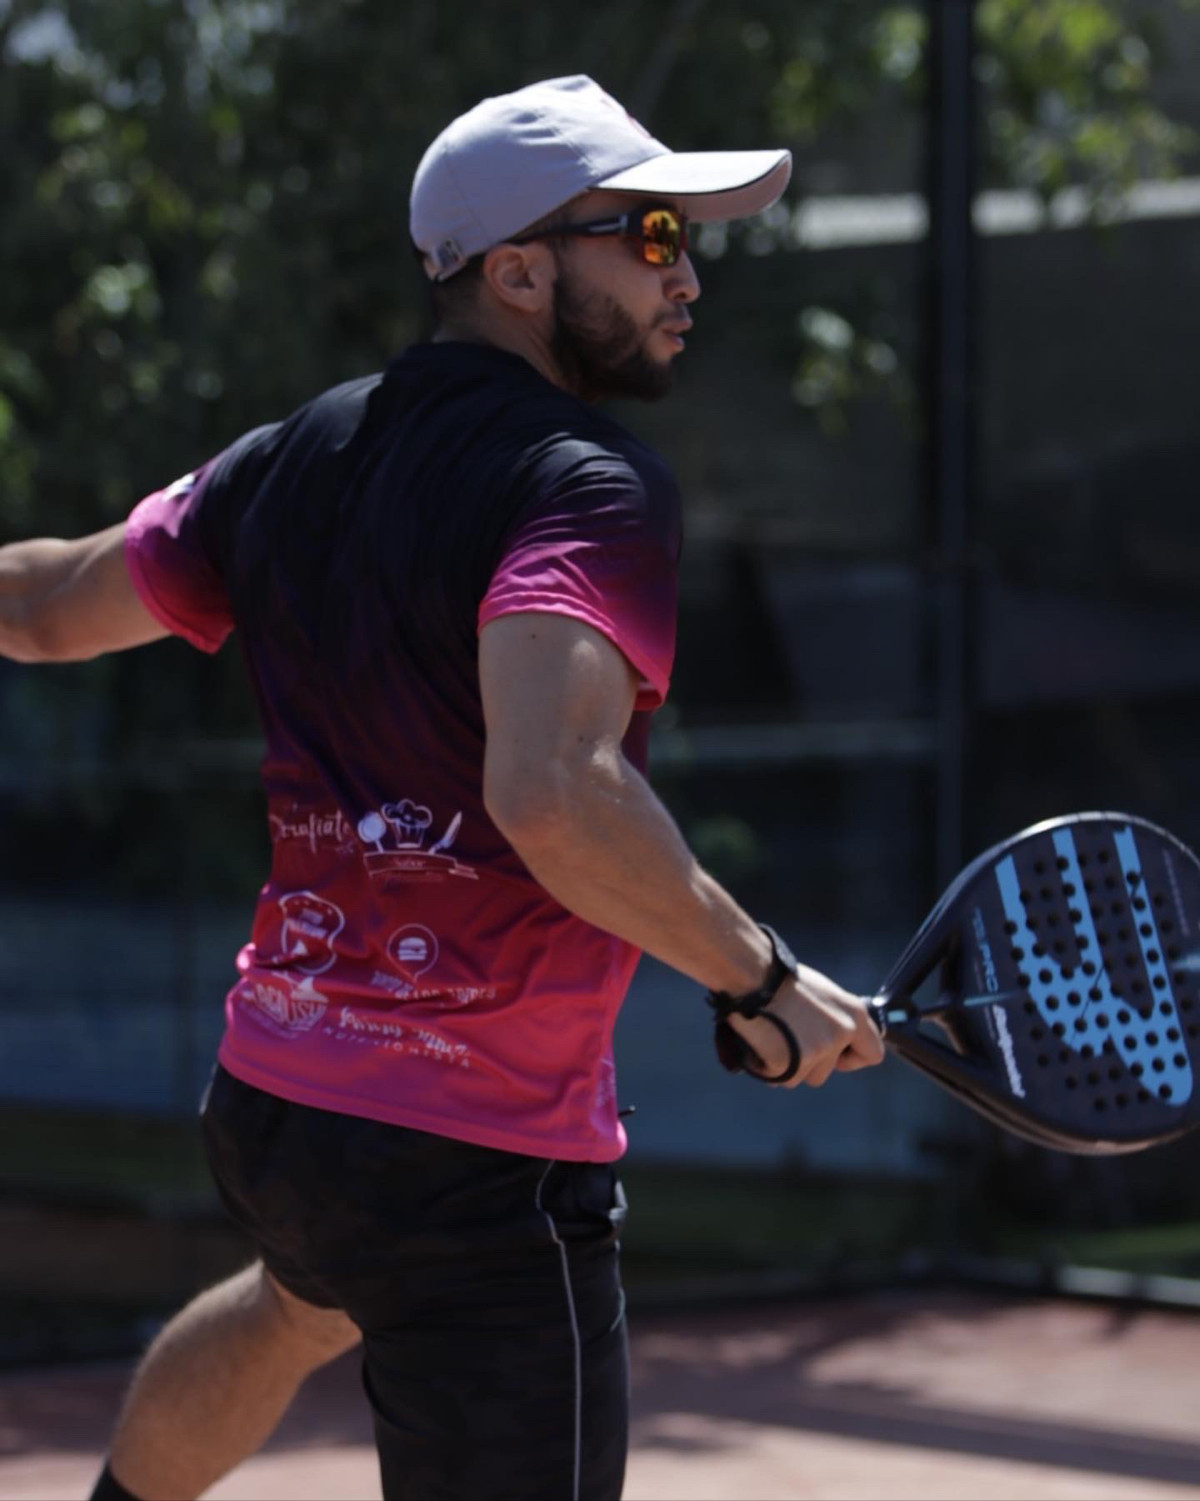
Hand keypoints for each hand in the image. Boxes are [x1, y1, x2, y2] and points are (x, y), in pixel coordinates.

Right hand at [726, 964, 884, 1088]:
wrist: (752, 975)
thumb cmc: (782, 979)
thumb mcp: (824, 994)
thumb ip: (836, 1019)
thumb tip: (837, 1040)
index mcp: (854, 1015)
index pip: (873, 1054)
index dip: (852, 1059)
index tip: (836, 1055)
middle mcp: (840, 1035)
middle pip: (827, 1072)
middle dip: (808, 1062)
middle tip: (789, 1038)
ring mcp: (815, 1051)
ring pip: (802, 1077)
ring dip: (788, 1065)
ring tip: (774, 1037)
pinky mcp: (789, 1064)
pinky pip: (779, 1077)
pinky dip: (768, 1067)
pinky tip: (762, 1043)